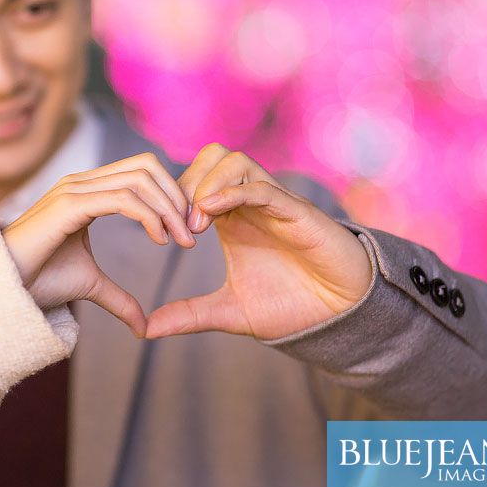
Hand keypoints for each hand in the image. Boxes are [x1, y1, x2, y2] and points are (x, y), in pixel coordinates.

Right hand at [3, 153, 195, 336]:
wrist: (1, 289)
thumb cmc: (37, 282)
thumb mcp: (90, 287)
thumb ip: (118, 298)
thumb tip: (143, 327)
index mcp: (88, 190)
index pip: (141, 171)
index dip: (170, 194)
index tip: (186, 230)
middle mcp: (82, 182)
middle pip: (146, 164)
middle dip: (176, 196)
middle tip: (189, 234)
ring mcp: (74, 190)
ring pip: (139, 179)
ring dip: (168, 208)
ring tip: (180, 240)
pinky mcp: (69, 205)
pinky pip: (123, 199)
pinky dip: (149, 216)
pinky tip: (160, 240)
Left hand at [146, 144, 373, 339]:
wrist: (340, 316)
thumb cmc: (293, 306)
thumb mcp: (230, 312)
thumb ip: (189, 315)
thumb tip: (145, 329)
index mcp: (232, 218)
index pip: (195, 179)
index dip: (172, 198)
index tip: (161, 233)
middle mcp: (251, 203)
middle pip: (211, 157)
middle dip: (186, 182)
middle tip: (178, 225)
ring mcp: (274, 202)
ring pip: (234, 161)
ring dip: (207, 184)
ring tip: (195, 225)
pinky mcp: (296, 211)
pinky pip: (262, 186)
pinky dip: (233, 191)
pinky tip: (210, 212)